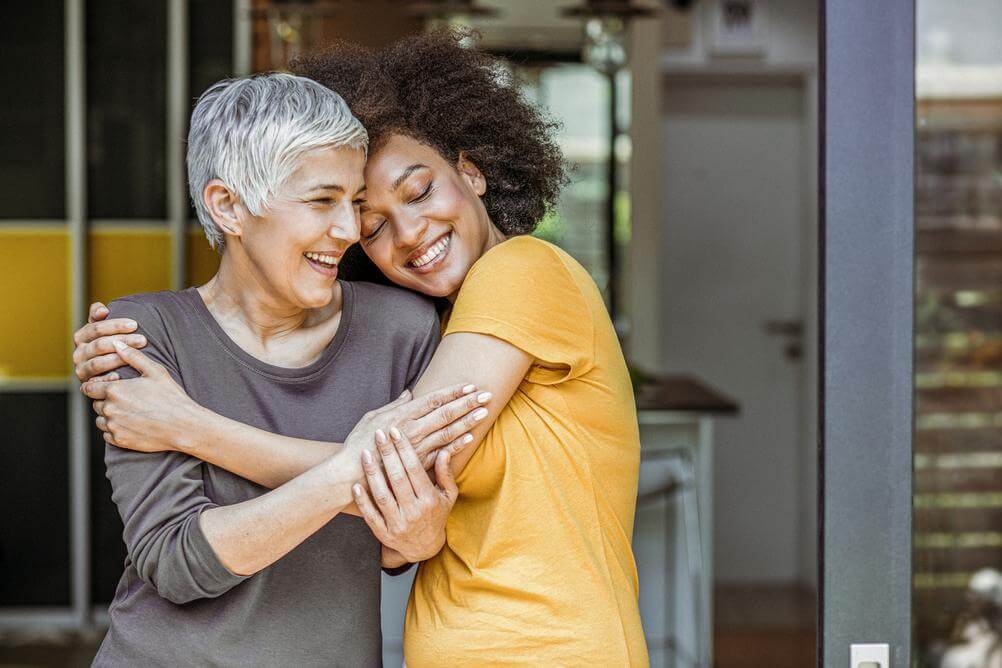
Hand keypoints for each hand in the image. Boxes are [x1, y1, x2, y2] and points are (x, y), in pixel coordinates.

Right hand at [72, 301, 147, 381]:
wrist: (108, 369)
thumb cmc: (110, 344)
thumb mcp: (104, 329)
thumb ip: (98, 315)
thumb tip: (101, 309)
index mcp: (81, 336)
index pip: (96, 328)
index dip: (116, 325)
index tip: (135, 324)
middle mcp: (78, 353)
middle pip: (100, 345)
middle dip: (123, 341)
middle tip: (143, 340)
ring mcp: (82, 369)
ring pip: (98, 363)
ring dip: (118, 359)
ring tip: (136, 355)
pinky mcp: (87, 384)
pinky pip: (96, 382)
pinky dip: (107, 379)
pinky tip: (120, 376)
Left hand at [81, 341, 203, 452]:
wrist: (183, 426)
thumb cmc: (171, 397)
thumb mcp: (155, 372)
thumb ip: (133, 356)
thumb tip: (116, 343)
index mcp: (114, 390)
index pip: (89, 387)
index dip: (97, 386)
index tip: (108, 386)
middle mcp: (109, 408)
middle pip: (95, 403)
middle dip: (106, 400)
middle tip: (126, 400)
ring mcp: (114, 426)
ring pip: (101, 420)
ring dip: (109, 416)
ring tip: (129, 412)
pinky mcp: (119, 440)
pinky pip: (108, 435)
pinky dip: (115, 430)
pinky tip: (132, 424)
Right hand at [343, 384, 490, 468]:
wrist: (351, 472)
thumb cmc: (359, 442)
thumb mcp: (372, 417)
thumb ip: (394, 405)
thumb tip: (409, 394)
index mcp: (402, 415)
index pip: (434, 400)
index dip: (453, 392)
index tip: (470, 385)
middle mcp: (412, 429)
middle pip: (446, 413)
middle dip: (467, 403)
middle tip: (486, 395)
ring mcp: (417, 447)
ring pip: (448, 431)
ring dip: (467, 421)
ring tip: (484, 413)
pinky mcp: (418, 464)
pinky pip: (441, 453)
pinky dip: (456, 445)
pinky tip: (470, 438)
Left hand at [353, 427, 460, 562]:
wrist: (424, 547)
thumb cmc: (436, 515)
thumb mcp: (448, 496)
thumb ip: (445, 474)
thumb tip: (444, 451)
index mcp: (429, 499)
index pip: (415, 469)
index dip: (404, 449)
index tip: (396, 432)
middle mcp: (413, 511)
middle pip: (397, 478)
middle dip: (387, 454)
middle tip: (379, 434)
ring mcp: (397, 523)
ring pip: (382, 495)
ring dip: (372, 473)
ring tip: (365, 452)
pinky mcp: (384, 533)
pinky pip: (370, 515)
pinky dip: (362, 500)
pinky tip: (355, 484)